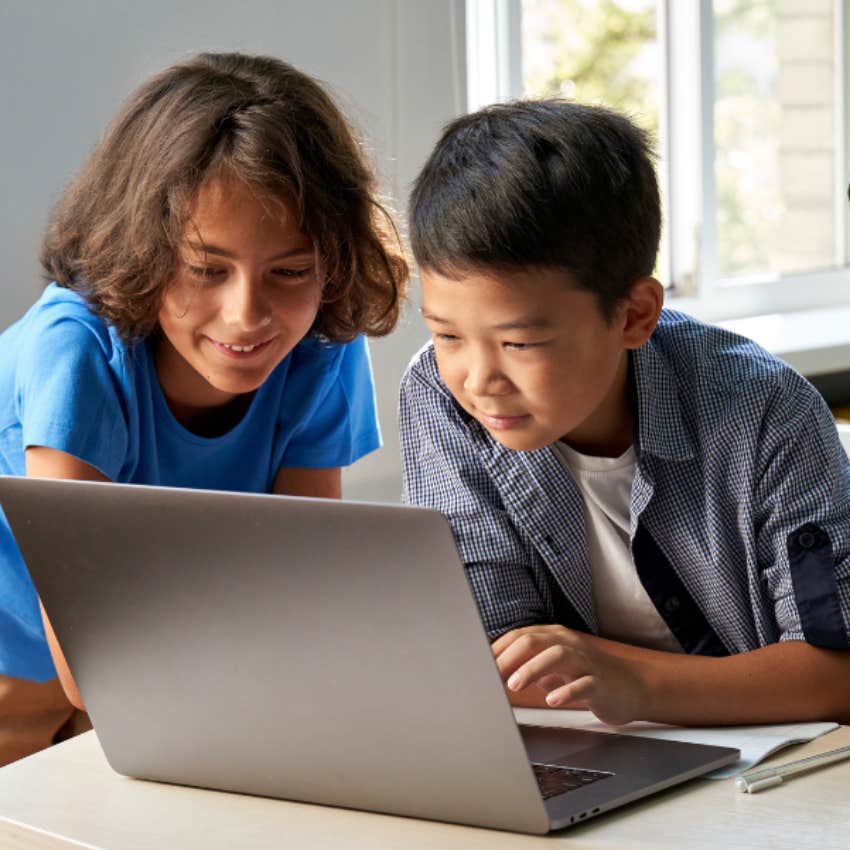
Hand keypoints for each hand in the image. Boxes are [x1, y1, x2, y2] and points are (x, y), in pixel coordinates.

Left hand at [492, 625, 647, 725]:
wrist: (633, 687)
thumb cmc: (587, 676)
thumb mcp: (554, 669)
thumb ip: (528, 667)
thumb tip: (496, 673)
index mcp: (554, 637)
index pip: (520, 636)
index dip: (498, 650)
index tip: (480, 666)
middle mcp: (569, 644)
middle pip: (534, 641)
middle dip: (509, 658)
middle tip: (492, 677)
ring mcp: (586, 662)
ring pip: (558, 655)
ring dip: (533, 669)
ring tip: (515, 685)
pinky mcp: (602, 683)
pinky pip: (584, 684)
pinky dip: (566, 691)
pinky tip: (552, 700)